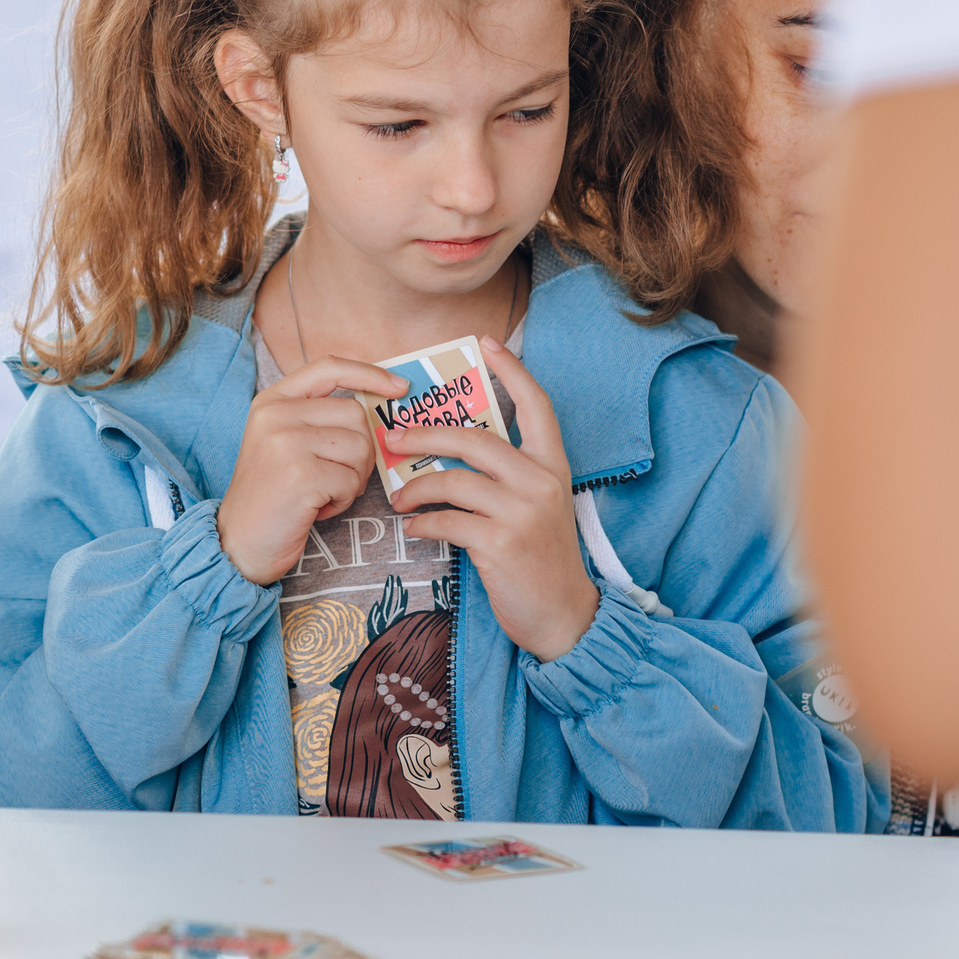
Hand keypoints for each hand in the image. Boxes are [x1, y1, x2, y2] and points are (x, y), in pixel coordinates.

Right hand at [216, 356, 404, 584]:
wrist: (239, 543)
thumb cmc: (273, 495)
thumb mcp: (284, 441)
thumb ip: (319, 418)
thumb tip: (378, 405)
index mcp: (272, 400)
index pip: (329, 367)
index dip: (369, 374)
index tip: (398, 388)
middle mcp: (276, 414)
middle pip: (355, 414)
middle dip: (360, 451)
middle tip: (336, 477)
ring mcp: (286, 443)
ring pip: (360, 448)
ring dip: (352, 478)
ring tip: (322, 493)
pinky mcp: (300, 475)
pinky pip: (351, 481)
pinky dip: (342, 500)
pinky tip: (316, 508)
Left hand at [387, 337, 599, 659]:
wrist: (565, 615)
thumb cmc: (541, 557)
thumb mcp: (536, 506)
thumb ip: (506, 475)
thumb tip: (448, 452)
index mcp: (553, 465)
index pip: (537, 404)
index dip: (511, 370)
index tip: (486, 343)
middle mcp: (541, 482)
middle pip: (474, 438)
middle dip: (425, 433)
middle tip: (393, 436)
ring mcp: (522, 512)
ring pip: (454, 480)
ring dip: (415, 487)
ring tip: (399, 496)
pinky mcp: (501, 544)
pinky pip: (448, 521)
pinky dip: (423, 522)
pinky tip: (414, 527)